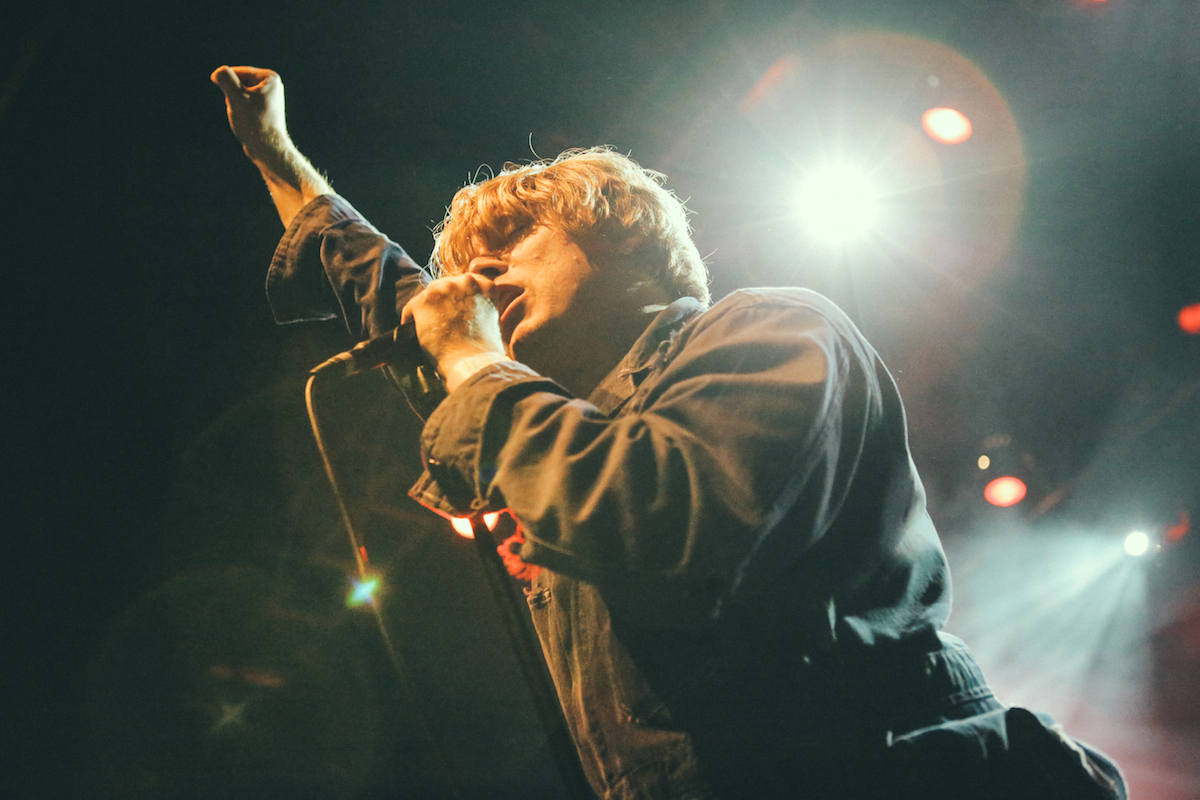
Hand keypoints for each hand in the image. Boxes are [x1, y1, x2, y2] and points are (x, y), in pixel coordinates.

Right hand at [210, 65, 291, 164]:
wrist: (268, 149)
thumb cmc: (254, 123)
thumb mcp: (235, 97)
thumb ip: (225, 79)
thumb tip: (220, 71)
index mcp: (270, 77)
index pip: (238, 72)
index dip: (228, 85)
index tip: (231, 101)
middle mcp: (273, 85)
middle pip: (239, 83)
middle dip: (233, 96)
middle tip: (243, 112)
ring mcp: (270, 97)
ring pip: (240, 94)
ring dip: (235, 104)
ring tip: (246, 118)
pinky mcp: (265, 108)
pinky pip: (245, 104)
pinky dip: (240, 111)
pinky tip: (246, 122)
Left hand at [402, 275, 510, 391]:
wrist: (472, 362)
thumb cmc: (485, 349)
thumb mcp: (492, 318)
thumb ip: (479, 304)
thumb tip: (463, 307)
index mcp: (485, 284)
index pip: (464, 283)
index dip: (457, 297)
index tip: (455, 310)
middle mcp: (465, 281)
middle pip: (444, 286)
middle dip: (441, 302)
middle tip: (441, 321)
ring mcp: (443, 289)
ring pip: (428, 295)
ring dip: (427, 310)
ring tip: (430, 328)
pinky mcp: (424, 301)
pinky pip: (411, 308)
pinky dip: (412, 320)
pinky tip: (418, 334)